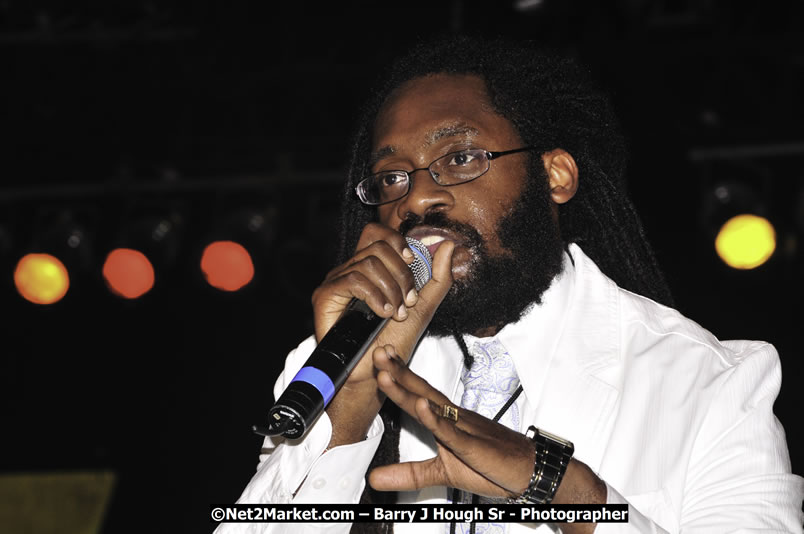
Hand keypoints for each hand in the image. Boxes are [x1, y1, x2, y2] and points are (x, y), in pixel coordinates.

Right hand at [313, 223, 454, 446]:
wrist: (375, 373)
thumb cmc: (394, 342)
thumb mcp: (423, 306)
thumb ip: (438, 277)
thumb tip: (449, 244)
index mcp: (369, 268)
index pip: (378, 233)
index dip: (397, 242)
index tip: (413, 262)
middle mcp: (350, 270)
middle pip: (378, 246)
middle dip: (402, 274)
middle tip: (407, 302)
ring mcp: (336, 281)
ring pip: (368, 262)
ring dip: (391, 289)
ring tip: (395, 313)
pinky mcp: (325, 296)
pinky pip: (353, 279)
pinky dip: (374, 295)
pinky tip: (382, 313)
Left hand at [369, 345, 534, 497]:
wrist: (527, 470)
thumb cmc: (490, 466)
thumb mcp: (441, 473)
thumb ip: (407, 474)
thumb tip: (373, 479)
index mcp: (447, 419)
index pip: (419, 393)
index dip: (399, 376)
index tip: (380, 358)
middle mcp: (454, 417)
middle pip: (421, 390)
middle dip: (397, 371)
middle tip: (378, 353)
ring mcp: (463, 428)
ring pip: (431, 406)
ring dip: (408, 389)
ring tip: (387, 374)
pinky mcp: (472, 445)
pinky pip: (451, 431)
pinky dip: (435, 419)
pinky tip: (421, 407)